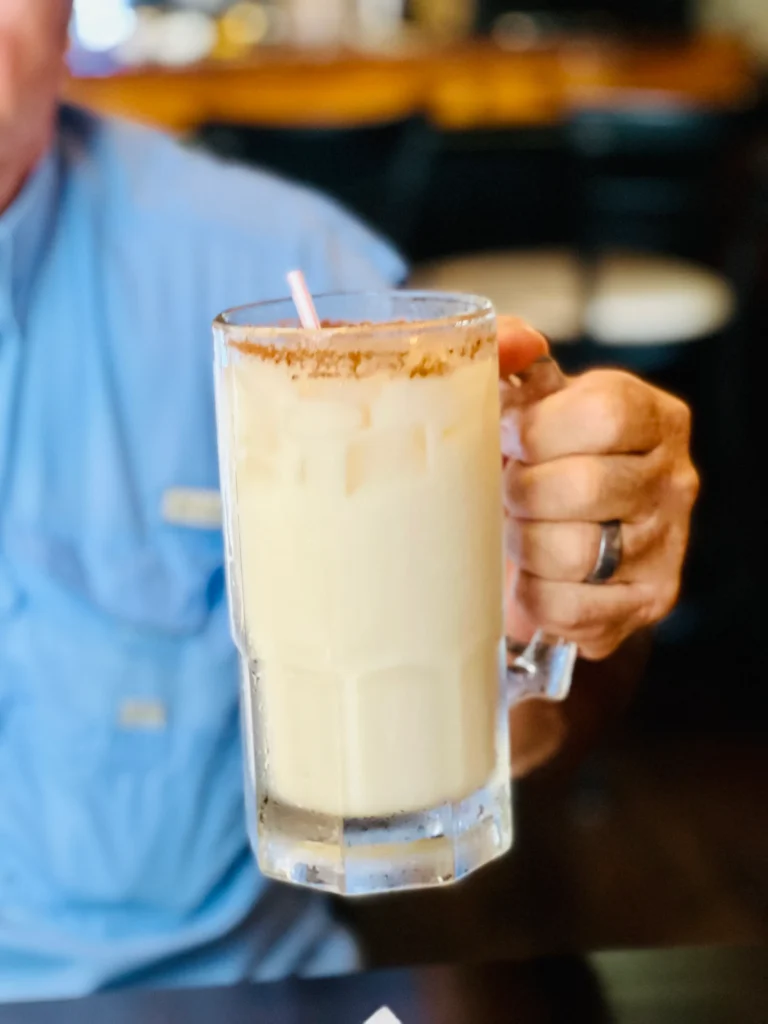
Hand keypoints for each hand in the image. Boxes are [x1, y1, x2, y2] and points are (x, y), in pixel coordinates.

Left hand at [498, 317, 698, 660]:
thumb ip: (509, 355)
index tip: (507, 438)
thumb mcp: (527, 399)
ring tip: (518, 531)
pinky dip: (533, 595)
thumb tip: (515, 340)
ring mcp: (667, 546)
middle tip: (506, 492)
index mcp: (653, 417)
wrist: (555, 535)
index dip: (538, 429)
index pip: (603, 413)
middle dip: (521, 492)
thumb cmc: (537, 461)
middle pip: (585, 486)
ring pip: (573, 551)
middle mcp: (675, 481)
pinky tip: (531, 576)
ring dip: (523, 544)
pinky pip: (570, 608)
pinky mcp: (646, 603)